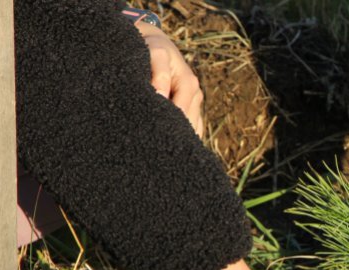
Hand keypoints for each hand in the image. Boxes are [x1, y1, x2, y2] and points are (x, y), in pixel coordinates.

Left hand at [135, 22, 204, 137]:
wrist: (154, 43)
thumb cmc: (152, 48)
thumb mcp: (155, 54)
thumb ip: (160, 74)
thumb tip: (162, 96)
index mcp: (190, 84)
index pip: (182, 114)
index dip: (169, 127)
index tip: (154, 138)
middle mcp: (196, 95)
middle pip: (189, 125)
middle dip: (176, 136)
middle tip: (156, 146)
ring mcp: (195, 102)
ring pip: (192, 128)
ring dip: (180, 137)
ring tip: (162, 147)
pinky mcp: (191, 107)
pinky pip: (192, 128)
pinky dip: (183, 135)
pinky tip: (171, 142)